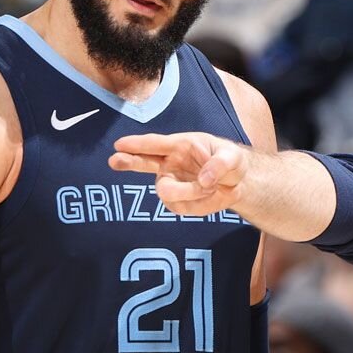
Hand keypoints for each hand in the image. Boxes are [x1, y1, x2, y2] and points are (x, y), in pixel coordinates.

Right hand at [111, 132, 249, 218]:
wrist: (237, 183)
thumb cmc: (230, 162)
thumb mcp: (232, 157)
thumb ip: (220, 164)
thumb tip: (204, 180)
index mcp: (180, 146)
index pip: (154, 144)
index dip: (137, 144)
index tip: (120, 145)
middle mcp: (170, 164)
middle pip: (143, 163)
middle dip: (129, 161)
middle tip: (114, 160)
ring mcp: (171, 184)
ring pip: (168, 192)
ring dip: (192, 192)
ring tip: (213, 187)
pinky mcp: (177, 203)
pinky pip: (183, 208)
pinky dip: (201, 205)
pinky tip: (211, 196)